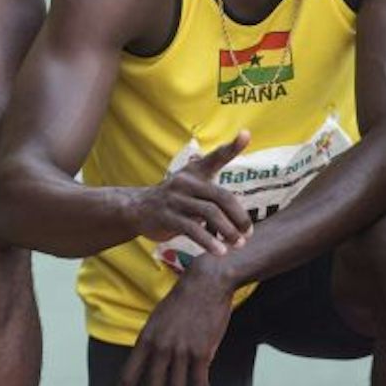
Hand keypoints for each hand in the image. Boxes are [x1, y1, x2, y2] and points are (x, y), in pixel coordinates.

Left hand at [113, 260, 235, 385]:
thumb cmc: (183, 300)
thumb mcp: (159, 319)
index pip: (128, 374)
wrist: (207, 282)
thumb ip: (154, 341)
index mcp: (146, 339)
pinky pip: (199, 382)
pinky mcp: (202, 351)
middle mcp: (160, 347)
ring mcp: (181, 350)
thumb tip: (152, 361)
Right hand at [131, 131, 252, 255]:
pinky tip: (219, 251)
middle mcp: (186, 181)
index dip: (232, 146)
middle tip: (248, 233)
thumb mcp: (191, 188)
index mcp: (195, 171)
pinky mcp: (167, 216)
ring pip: (209, 213)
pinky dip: (209, 242)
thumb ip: (214, 195)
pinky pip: (193, 229)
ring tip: (238, 244)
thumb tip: (243, 222)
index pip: (216, 157)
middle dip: (239, 217)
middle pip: (221, 196)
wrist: (137, 209)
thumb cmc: (174, 200)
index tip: (246, 134)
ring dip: (228, 232)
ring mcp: (175, 198)